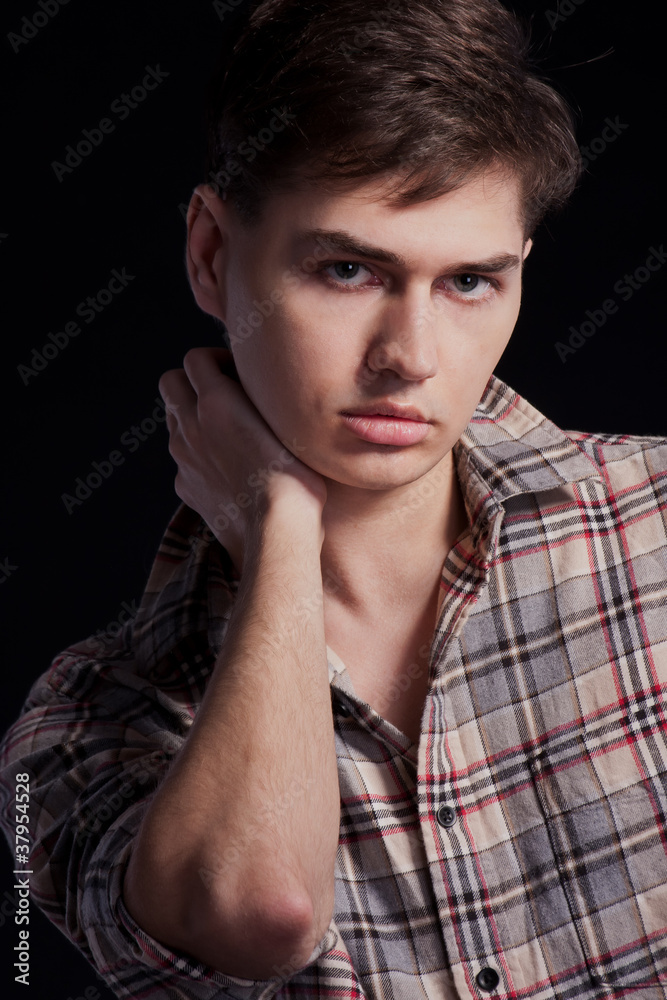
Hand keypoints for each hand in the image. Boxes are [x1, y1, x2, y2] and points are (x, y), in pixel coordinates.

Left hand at [158, 347, 326, 569]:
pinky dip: (198, 455)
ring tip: (227, 432)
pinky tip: (227, 468)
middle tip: (223, 393)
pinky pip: (184, 459)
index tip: (238, 372)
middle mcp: (191, 426)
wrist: (277, 532)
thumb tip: (260, 384)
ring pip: (174, 421)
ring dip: (193, 417)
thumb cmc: (295, 476)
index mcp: (215, 401)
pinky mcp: (185, 486)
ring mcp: (184, 458)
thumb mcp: (287, 421)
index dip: (216, 358)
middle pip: (171, 383)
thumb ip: (264, 398)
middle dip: (192, 381)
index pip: (195, 358)